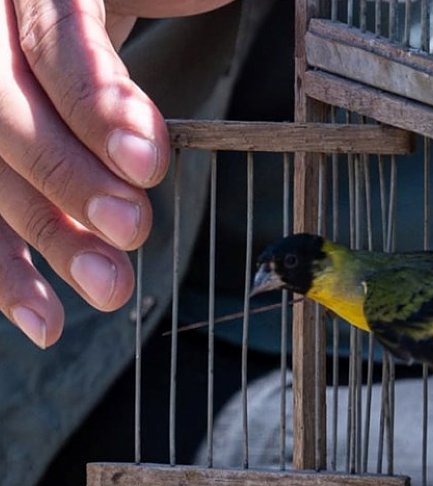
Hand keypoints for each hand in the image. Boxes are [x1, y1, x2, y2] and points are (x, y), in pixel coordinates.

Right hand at [0, 0, 232, 347]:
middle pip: (5, 114)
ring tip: (108, 287)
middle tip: (132, 229)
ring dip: (44, 239)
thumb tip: (221, 3)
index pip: (55, 44)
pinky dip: (6, 270)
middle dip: (69, 180)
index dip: (97, 105)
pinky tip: (44, 318)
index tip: (147, 162)